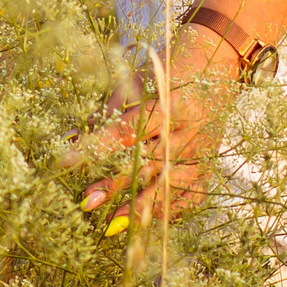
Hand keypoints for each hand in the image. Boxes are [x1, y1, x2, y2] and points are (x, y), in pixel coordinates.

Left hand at [64, 24, 244, 232]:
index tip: (66, 160)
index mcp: (169, 103)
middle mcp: (188, 130)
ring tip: (113, 224)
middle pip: (147, 161)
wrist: (220, 62)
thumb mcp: (138, 82)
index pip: (126, 130)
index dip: (95, 147)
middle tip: (88, 201)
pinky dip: (169, 211)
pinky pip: (191, 196)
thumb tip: (71, 137)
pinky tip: (146, 223)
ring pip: (170, 185)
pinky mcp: (210, 165)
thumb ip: (107, 112)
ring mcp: (202, 151)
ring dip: (140, 205)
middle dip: (116, 182)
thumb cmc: (172, 68)